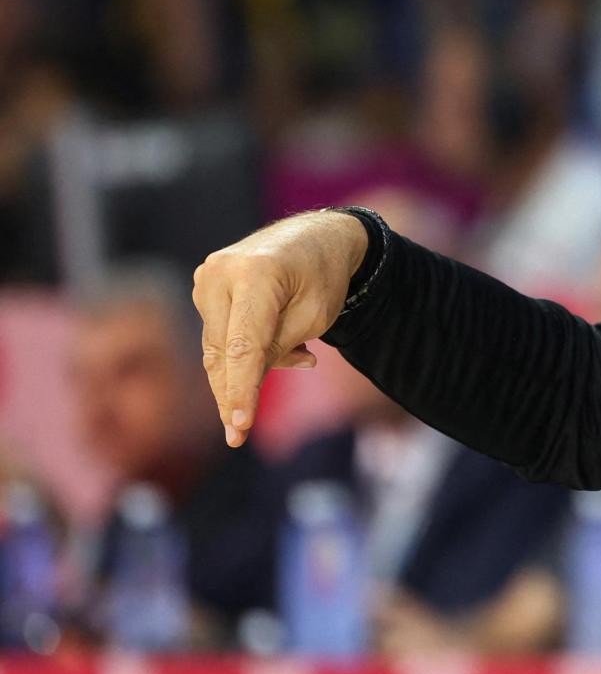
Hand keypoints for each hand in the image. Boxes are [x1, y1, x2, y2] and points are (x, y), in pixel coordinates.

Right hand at [191, 210, 368, 446]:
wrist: (318, 238)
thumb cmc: (324, 278)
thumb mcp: (314, 317)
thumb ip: (277, 349)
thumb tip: (245, 384)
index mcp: (256, 274)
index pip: (243, 346)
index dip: (240, 391)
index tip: (238, 428)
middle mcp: (221, 273)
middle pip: (222, 351)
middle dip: (233, 394)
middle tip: (238, 436)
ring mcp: (207, 277)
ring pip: (218, 347)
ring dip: (248, 368)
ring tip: (300, 355)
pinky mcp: (204, 287)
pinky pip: (220, 334)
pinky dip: (244, 352)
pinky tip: (288, 346)